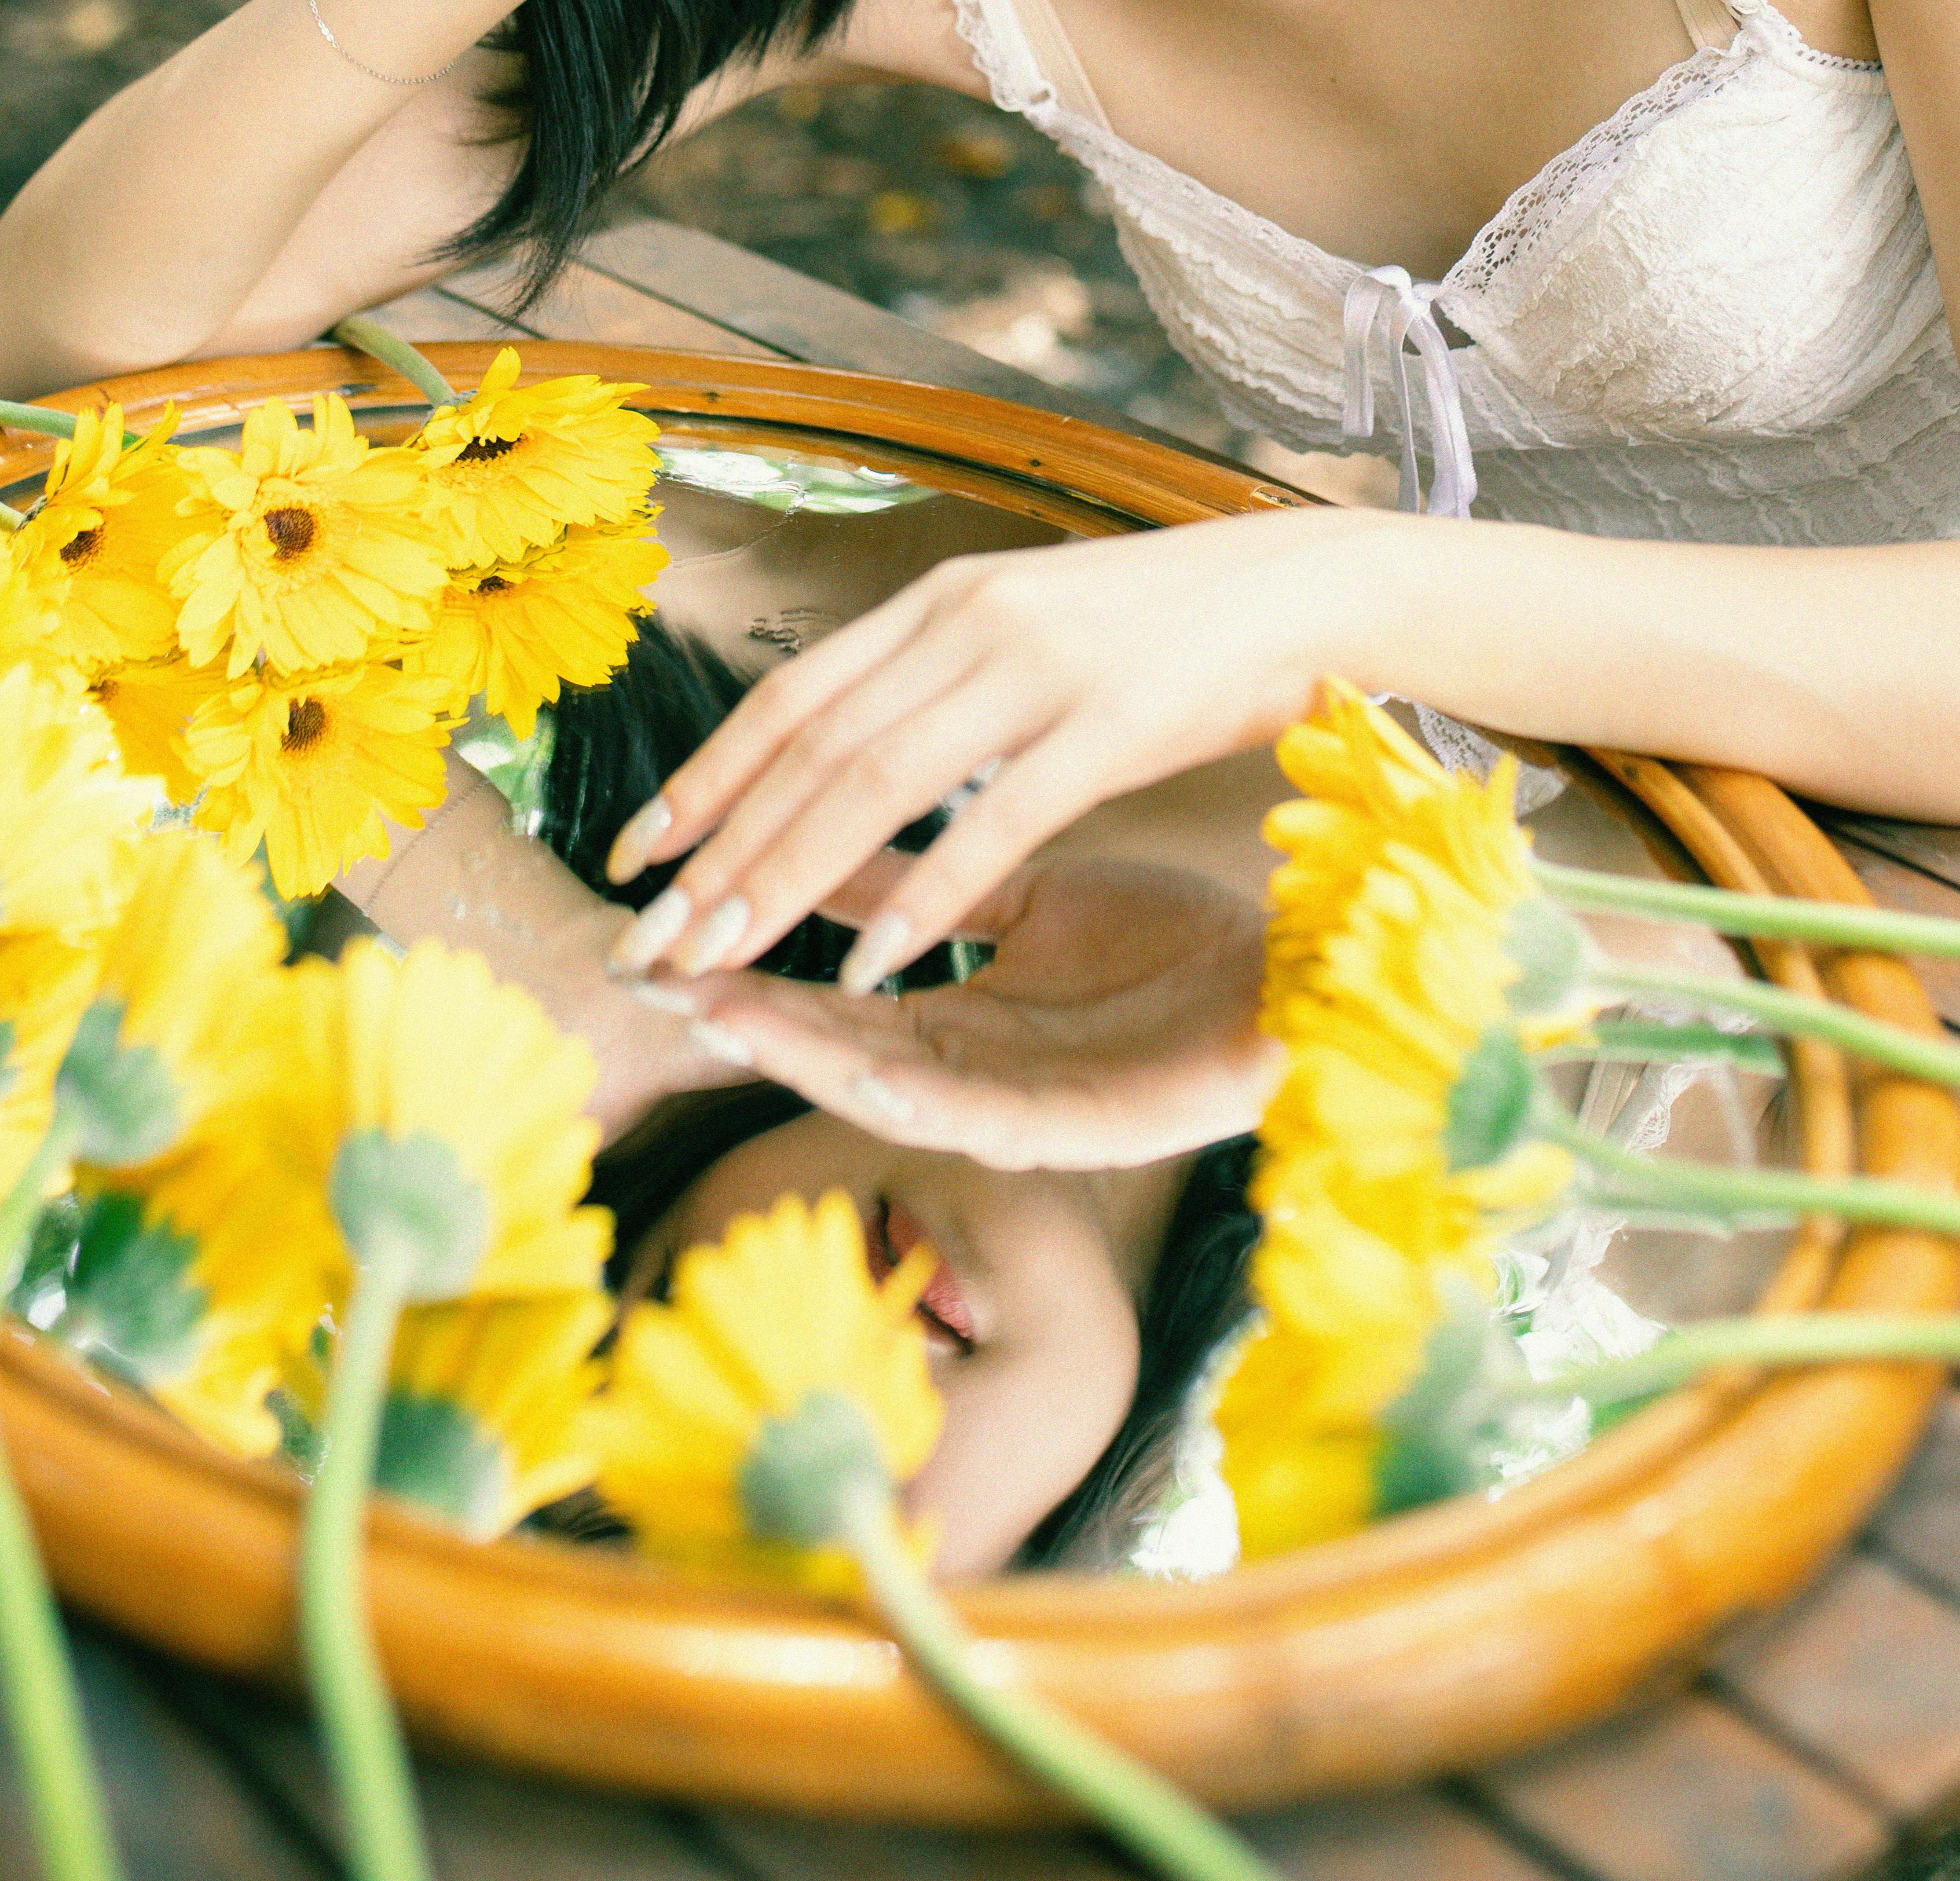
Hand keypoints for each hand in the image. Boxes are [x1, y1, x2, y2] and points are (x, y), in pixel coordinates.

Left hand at [615, 505, 1403, 988]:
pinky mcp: (1112, 722)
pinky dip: (923, 899)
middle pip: (813, 751)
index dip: (704, 777)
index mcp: (944, 599)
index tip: (633, 855)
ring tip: (719, 963)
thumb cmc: (1170, 624)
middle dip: (718, 856)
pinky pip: (994, 822)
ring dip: (785, 884)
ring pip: (876, 787)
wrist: (1311, 584)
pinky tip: (869, 968)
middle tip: (646, 942)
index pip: (791, 697)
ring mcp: (1039, 667)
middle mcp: (970, 620)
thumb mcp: (1032, 628)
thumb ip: (942, 678)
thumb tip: (853, 740)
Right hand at [658, 857, 1279, 1170]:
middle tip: (660, 974)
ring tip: (726, 1019)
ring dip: (805, 1060)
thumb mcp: (1036, 891)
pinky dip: (918, 1098)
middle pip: (838, 1045)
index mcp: (963, 1015)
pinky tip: (863, 1069)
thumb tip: (829, 825)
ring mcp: (1030, 1110)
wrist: (1298, 974)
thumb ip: (935, 876)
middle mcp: (980, 1071)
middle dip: (746, 1013)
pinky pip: (987, 1122)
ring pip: (892, 1092)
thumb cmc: (1171, 942)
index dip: (752, 954)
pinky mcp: (1089, 1134)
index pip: (832, 987)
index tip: (672, 913)